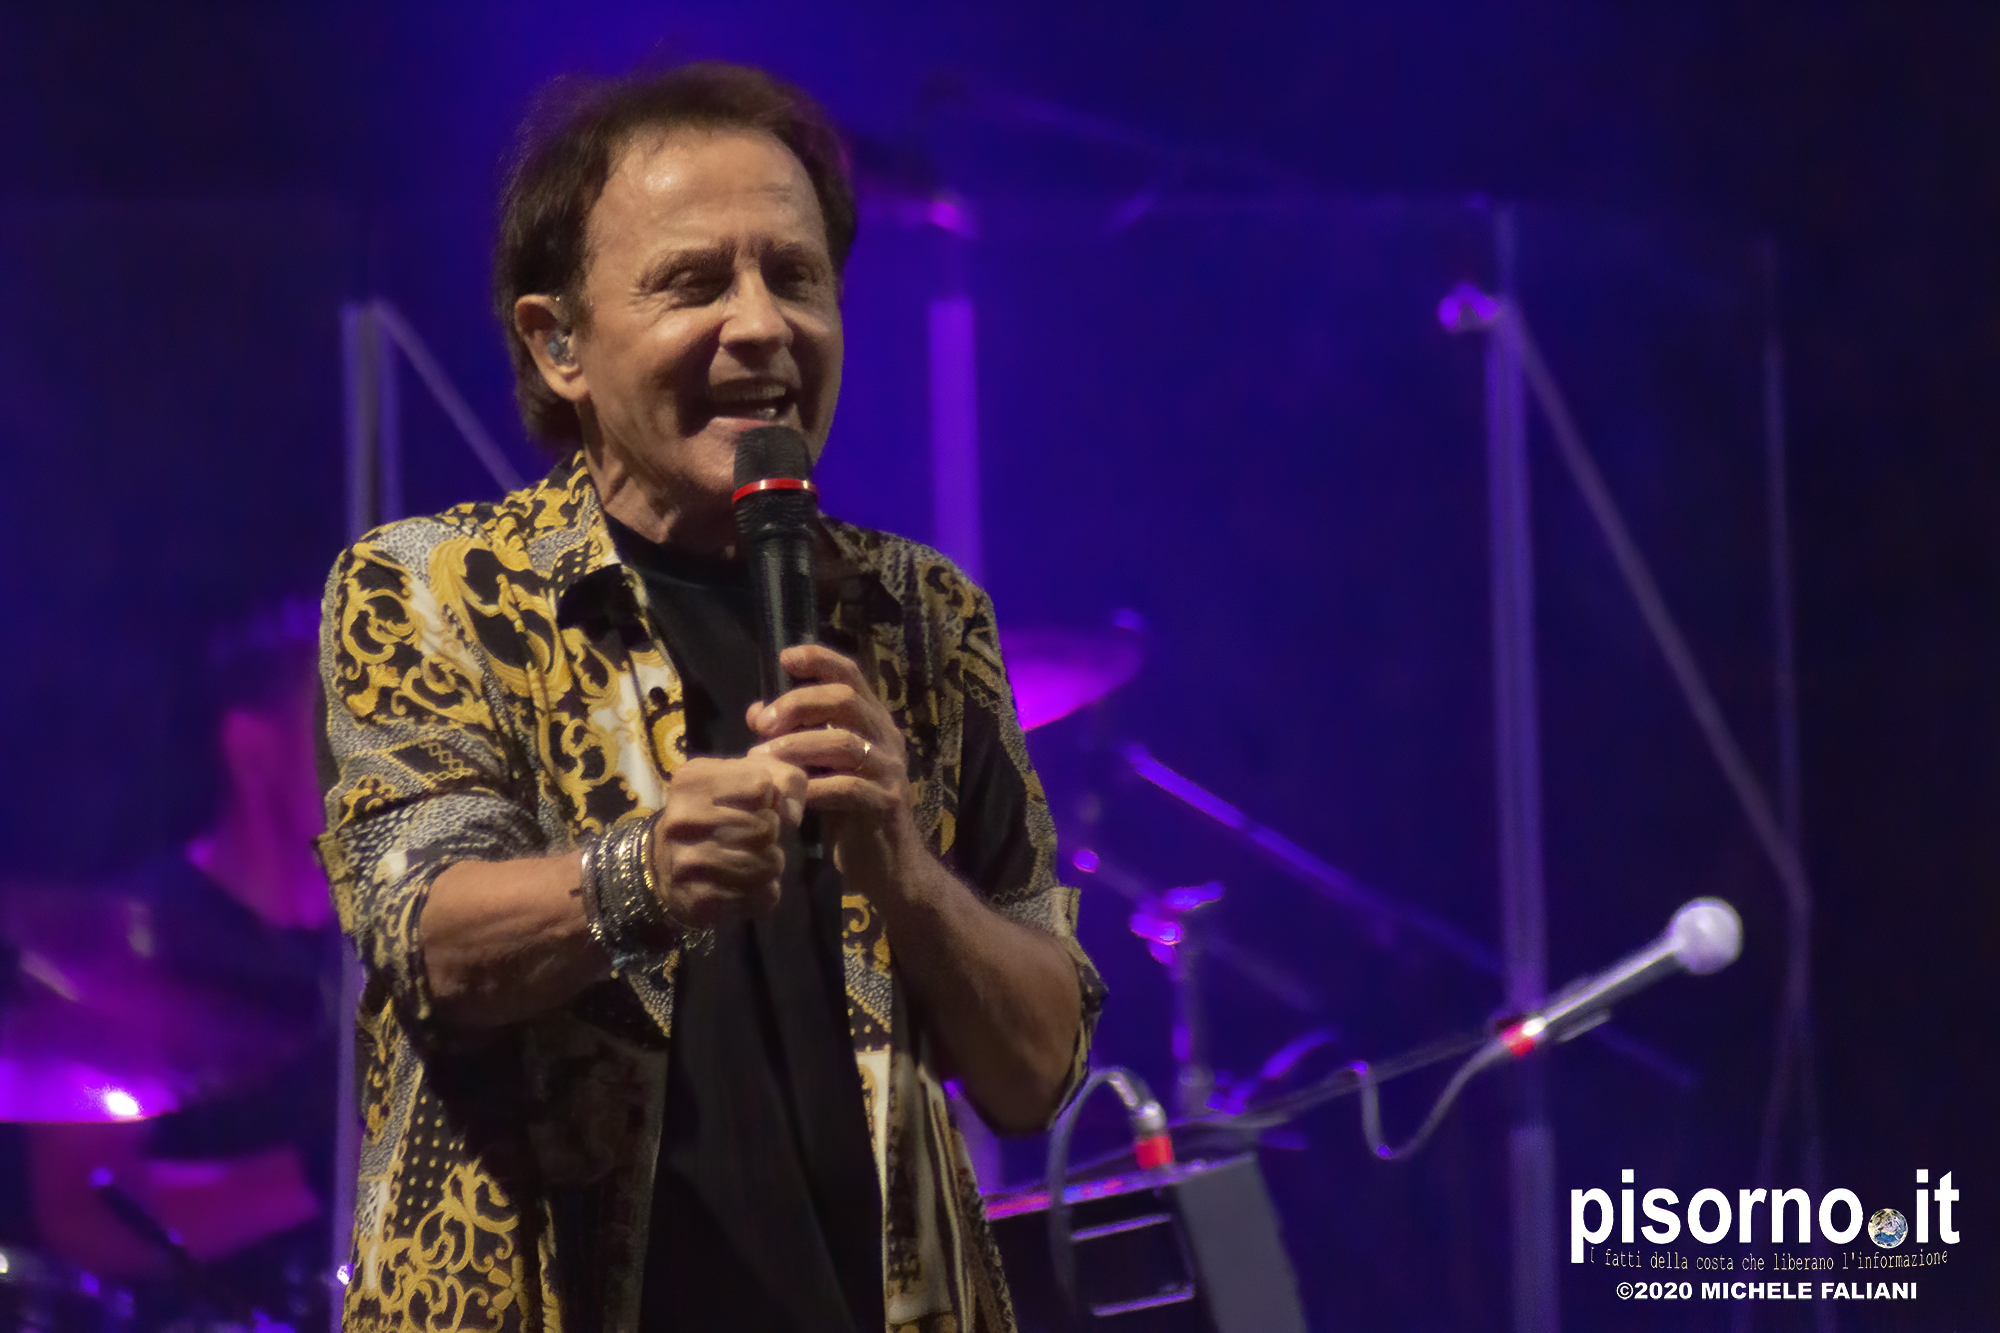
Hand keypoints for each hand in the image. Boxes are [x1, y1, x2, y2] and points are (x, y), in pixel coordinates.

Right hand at [648, 753, 806, 927]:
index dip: (771, 799)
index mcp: (693, 780)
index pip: (763, 785)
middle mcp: (683, 819)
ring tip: (750, 862)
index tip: (754, 808)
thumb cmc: (715, 815)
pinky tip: (743, 886)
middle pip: (768, 826)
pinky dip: (764, 892)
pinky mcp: (700, 900)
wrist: (663, 866)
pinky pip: (763, 895)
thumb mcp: (743, 781)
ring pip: (770, 862)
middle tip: (751, 839)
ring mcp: (687, 861)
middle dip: (771, 835)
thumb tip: (791, 811)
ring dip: (771, 864)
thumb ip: (782, 779)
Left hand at [746, 643, 919, 900]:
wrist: (888, 867)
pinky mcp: (887, 803)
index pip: (850, 675)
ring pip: (845, 743)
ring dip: (798, 747)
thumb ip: (796, 739)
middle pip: (846, 700)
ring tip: (762, 758)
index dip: (820, 660)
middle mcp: (886, 738)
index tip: (785, 658)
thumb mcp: (820, 769)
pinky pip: (849, 787)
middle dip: (799, 705)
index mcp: (872, 722)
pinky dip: (815, 786)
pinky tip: (792, 794)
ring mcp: (890, 770)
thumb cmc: (849, 814)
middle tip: (762, 724)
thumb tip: (756, 713)